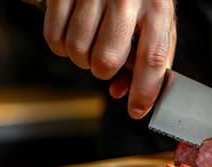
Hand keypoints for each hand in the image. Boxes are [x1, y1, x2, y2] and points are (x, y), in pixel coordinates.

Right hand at [43, 0, 176, 118]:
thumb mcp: (158, 22)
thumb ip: (151, 59)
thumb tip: (124, 92)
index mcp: (157, 9)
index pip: (153, 59)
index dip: (144, 92)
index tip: (137, 111)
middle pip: (106, 60)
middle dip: (104, 71)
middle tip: (106, 59)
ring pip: (77, 51)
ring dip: (81, 58)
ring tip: (91, 41)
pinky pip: (53, 37)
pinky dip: (60, 45)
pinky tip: (72, 32)